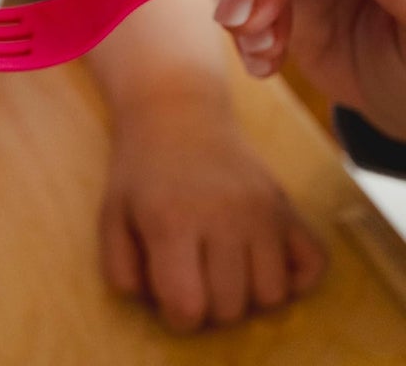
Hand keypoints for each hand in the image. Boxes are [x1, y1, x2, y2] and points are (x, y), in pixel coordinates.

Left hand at [99, 110, 325, 331]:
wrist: (177, 111)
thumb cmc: (140, 168)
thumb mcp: (112, 213)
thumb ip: (119, 268)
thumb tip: (151, 304)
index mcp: (173, 220)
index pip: (189, 307)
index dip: (176, 315)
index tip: (168, 292)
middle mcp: (224, 217)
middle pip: (231, 308)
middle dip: (208, 308)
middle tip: (193, 278)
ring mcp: (262, 210)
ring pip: (273, 296)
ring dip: (248, 297)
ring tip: (224, 270)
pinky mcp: (287, 204)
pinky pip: (314, 264)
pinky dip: (295, 278)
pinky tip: (262, 263)